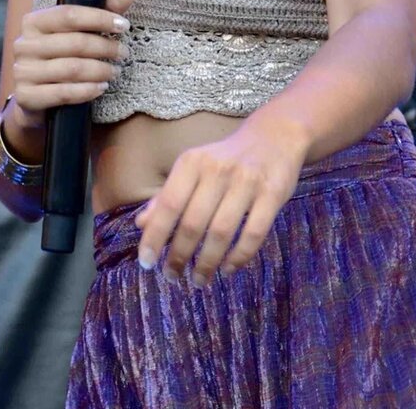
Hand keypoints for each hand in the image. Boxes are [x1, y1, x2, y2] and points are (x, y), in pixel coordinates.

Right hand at [11, 0, 135, 116]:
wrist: (34, 95)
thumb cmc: (61, 56)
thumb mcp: (79, 31)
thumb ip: (103, 9)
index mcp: (34, 22)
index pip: (69, 14)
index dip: (99, 18)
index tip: (123, 25)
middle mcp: (24, 44)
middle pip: (75, 42)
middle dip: (105, 48)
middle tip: (124, 53)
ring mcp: (23, 71)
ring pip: (72, 69)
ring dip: (100, 70)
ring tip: (115, 71)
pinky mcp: (26, 96)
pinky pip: (63, 92)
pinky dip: (87, 90)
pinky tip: (101, 88)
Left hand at [134, 113, 306, 287]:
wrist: (275, 136)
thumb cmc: (225, 158)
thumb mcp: (193, 167)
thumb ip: (168, 194)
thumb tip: (141, 224)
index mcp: (193, 162)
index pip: (168, 203)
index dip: (155, 236)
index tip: (146, 263)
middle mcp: (218, 169)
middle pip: (193, 223)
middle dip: (179, 256)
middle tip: (172, 276)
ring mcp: (247, 182)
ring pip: (221, 232)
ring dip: (207, 263)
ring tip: (199, 280)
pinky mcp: (273, 194)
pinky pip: (253, 234)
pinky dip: (239, 257)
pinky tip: (227, 268)